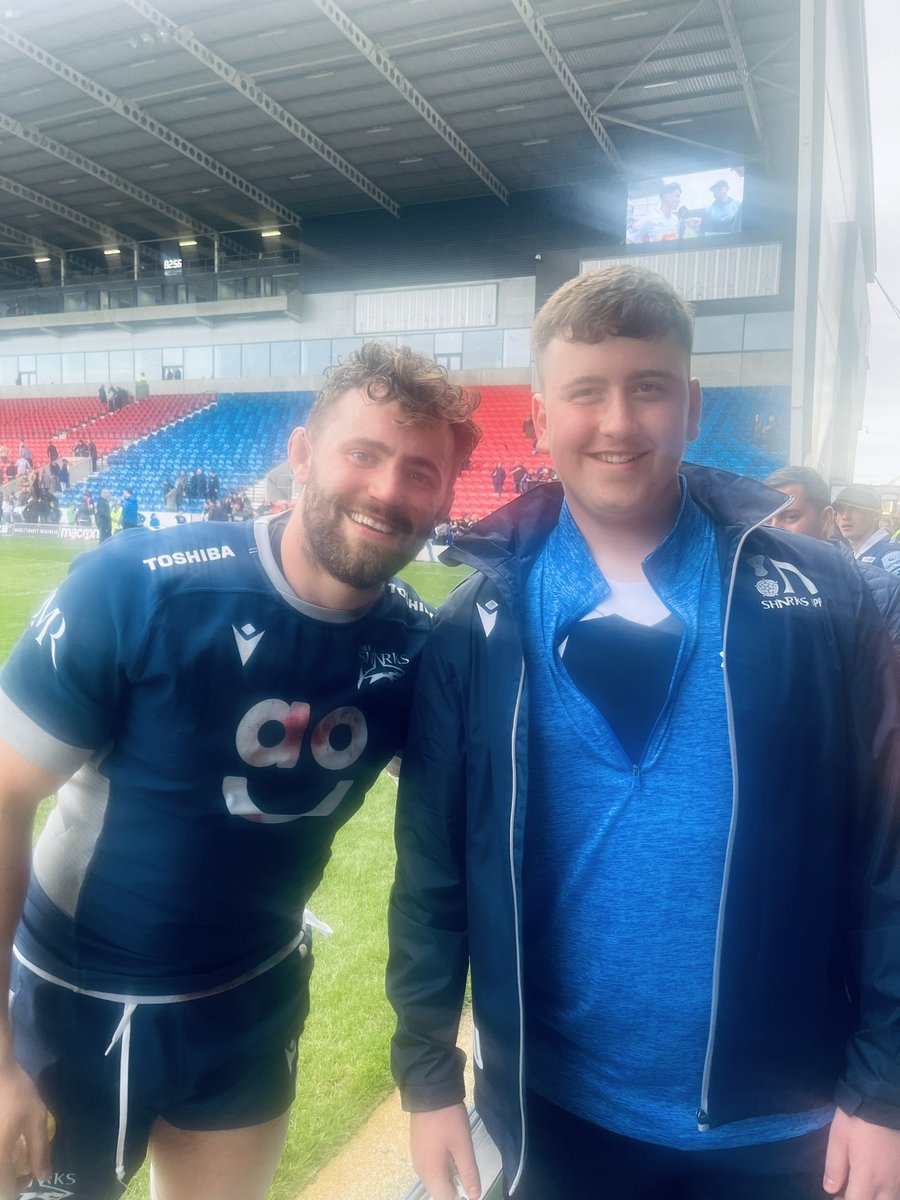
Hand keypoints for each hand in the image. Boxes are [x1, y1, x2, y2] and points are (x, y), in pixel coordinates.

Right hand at [0, 1061, 50, 1198]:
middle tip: (22, 1167)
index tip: (30, 1174)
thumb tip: (44, 1177)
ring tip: (13, 1155)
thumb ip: (39, 1150)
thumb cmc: (17, 1093)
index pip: (6, 1192)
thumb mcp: (36, 1119)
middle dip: (9, 1181)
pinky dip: (1, 1158)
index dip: (20, 1187)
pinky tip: (7, 1144)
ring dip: (4, 1170)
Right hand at [410, 1104, 480, 1199]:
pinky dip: (444, 1168)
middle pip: (440, 1191)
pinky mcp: (419, 1149)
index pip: (446, 1199)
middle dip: (455, 1189)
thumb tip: (474, 1196)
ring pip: (436, 1180)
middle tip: (468, 1172)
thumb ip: (469, 1173)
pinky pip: (432, 1168)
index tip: (471, 1187)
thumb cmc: (448, 1120)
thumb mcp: (463, 1146)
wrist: (429, 1092)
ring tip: (462, 1161)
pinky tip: (453, 1155)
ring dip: (450, 1178)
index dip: (460, 1198)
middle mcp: (421, 1171)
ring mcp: (418, 1160)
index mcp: (431, 1174)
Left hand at [824, 1108, 899, 1198]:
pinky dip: (887, 1192)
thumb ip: (834, 1167)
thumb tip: (830, 1189)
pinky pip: (898, 1189)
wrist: (883, 1099)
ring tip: (863, 1186)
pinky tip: (878, 1180)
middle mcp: (887, 1183)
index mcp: (868, 1178)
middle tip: (849, 1190)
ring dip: (876, 1197)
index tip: (835, 1196)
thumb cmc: (857, 1118)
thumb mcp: (838, 1139)